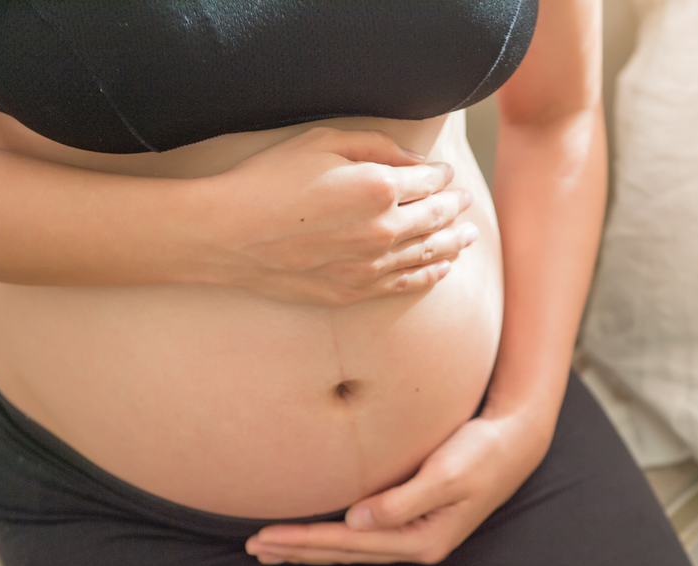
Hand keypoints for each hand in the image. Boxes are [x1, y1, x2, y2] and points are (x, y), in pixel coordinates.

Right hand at [197, 127, 477, 304]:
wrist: (228, 234)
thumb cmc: (269, 179)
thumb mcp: (322, 142)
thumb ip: (376, 147)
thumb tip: (415, 162)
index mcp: (379, 188)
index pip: (429, 183)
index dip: (442, 177)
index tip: (447, 174)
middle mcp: (383, 231)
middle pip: (437, 219)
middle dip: (456, 208)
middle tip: (466, 202)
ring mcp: (370, 266)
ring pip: (429, 255)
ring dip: (453, 243)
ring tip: (469, 237)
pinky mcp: (354, 291)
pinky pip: (405, 283)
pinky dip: (430, 274)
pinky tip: (442, 268)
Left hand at [245, 410, 550, 564]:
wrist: (515, 441)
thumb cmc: (483, 451)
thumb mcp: (447, 473)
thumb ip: (402, 499)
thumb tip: (356, 520)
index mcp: (423, 538)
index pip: (350, 544)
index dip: (305, 541)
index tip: (267, 537)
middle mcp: (417, 543)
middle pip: (345, 552)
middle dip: (298, 551)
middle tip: (254, 547)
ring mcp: (417, 534)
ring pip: (352, 547)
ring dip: (311, 548)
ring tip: (273, 549)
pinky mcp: (416, 518)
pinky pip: (364, 534)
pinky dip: (334, 535)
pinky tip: (318, 534)